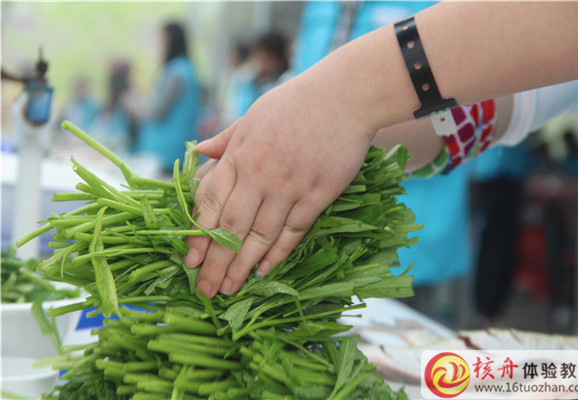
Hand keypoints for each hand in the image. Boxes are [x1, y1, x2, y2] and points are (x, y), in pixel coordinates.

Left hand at [183, 73, 375, 297]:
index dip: (197, 235)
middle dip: (215, 262)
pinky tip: (265, 271)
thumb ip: (226, 140)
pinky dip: (279, 253)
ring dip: (243, 266)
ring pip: (260, 235)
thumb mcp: (252, 117)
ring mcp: (289, 186)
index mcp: (238, 154)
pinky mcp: (318, 194)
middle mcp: (259, 174)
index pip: (210, 203)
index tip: (189, 261)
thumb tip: (199, 152)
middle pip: (231, 227)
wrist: (344, 95)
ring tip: (230, 290)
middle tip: (205, 290)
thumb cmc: (295, 104)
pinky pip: (294, 230)